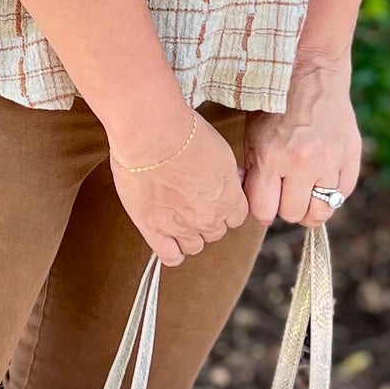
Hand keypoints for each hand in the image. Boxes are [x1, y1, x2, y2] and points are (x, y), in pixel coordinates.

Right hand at [110, 112, 249, 268]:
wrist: (153, 135)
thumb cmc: (185, 133)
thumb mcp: (221, 150)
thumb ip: (227, 175)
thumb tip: (232, 179)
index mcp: (229, 198)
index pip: (236, 217)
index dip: (224, 207)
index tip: (215, 198)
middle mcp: (209, 217)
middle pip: (215, 232)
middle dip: (206, 219)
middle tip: (190, 201)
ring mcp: (181, 227)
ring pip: (194, 246)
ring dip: (188, 235)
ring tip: (176, 216)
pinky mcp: (154, 229)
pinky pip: (169, 255)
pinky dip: (171, 252)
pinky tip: (167, 240)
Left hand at [243, 55, 362, 227]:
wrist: (310, 73)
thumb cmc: (275, 105)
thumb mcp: (252, 136)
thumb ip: (252, 172)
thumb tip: (252, 203)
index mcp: (270, 157)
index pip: (265, 211)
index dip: (263, 209)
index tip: (266, 200)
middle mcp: (301, 162)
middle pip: (293, 214)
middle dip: (287, 207)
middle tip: (286, 191)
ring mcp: (330, 160)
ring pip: (321, 211)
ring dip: (311, 205)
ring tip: (306, 190)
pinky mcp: (351, 155)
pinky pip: (342, 193)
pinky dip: (332, 191)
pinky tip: (323, 175)